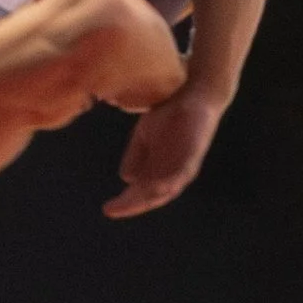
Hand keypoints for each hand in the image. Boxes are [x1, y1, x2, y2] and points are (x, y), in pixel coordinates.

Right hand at [105, 86, 222, 219]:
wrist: (189, 92)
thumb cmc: (169, 115)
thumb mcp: (145, 137)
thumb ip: (136, 156)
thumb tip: (127, 179)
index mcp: (159, 172)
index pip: (142, 194)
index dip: (126, 203)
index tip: (107, 209)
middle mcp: (173, 174)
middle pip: (152, 197)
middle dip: (132, 204)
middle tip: (110, 210)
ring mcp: (185, 166)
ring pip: (167, 190)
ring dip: (148, 198)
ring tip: (129, 205)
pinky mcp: (194, 154)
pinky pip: (182, 172)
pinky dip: (171, 182)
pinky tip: (158, 187)